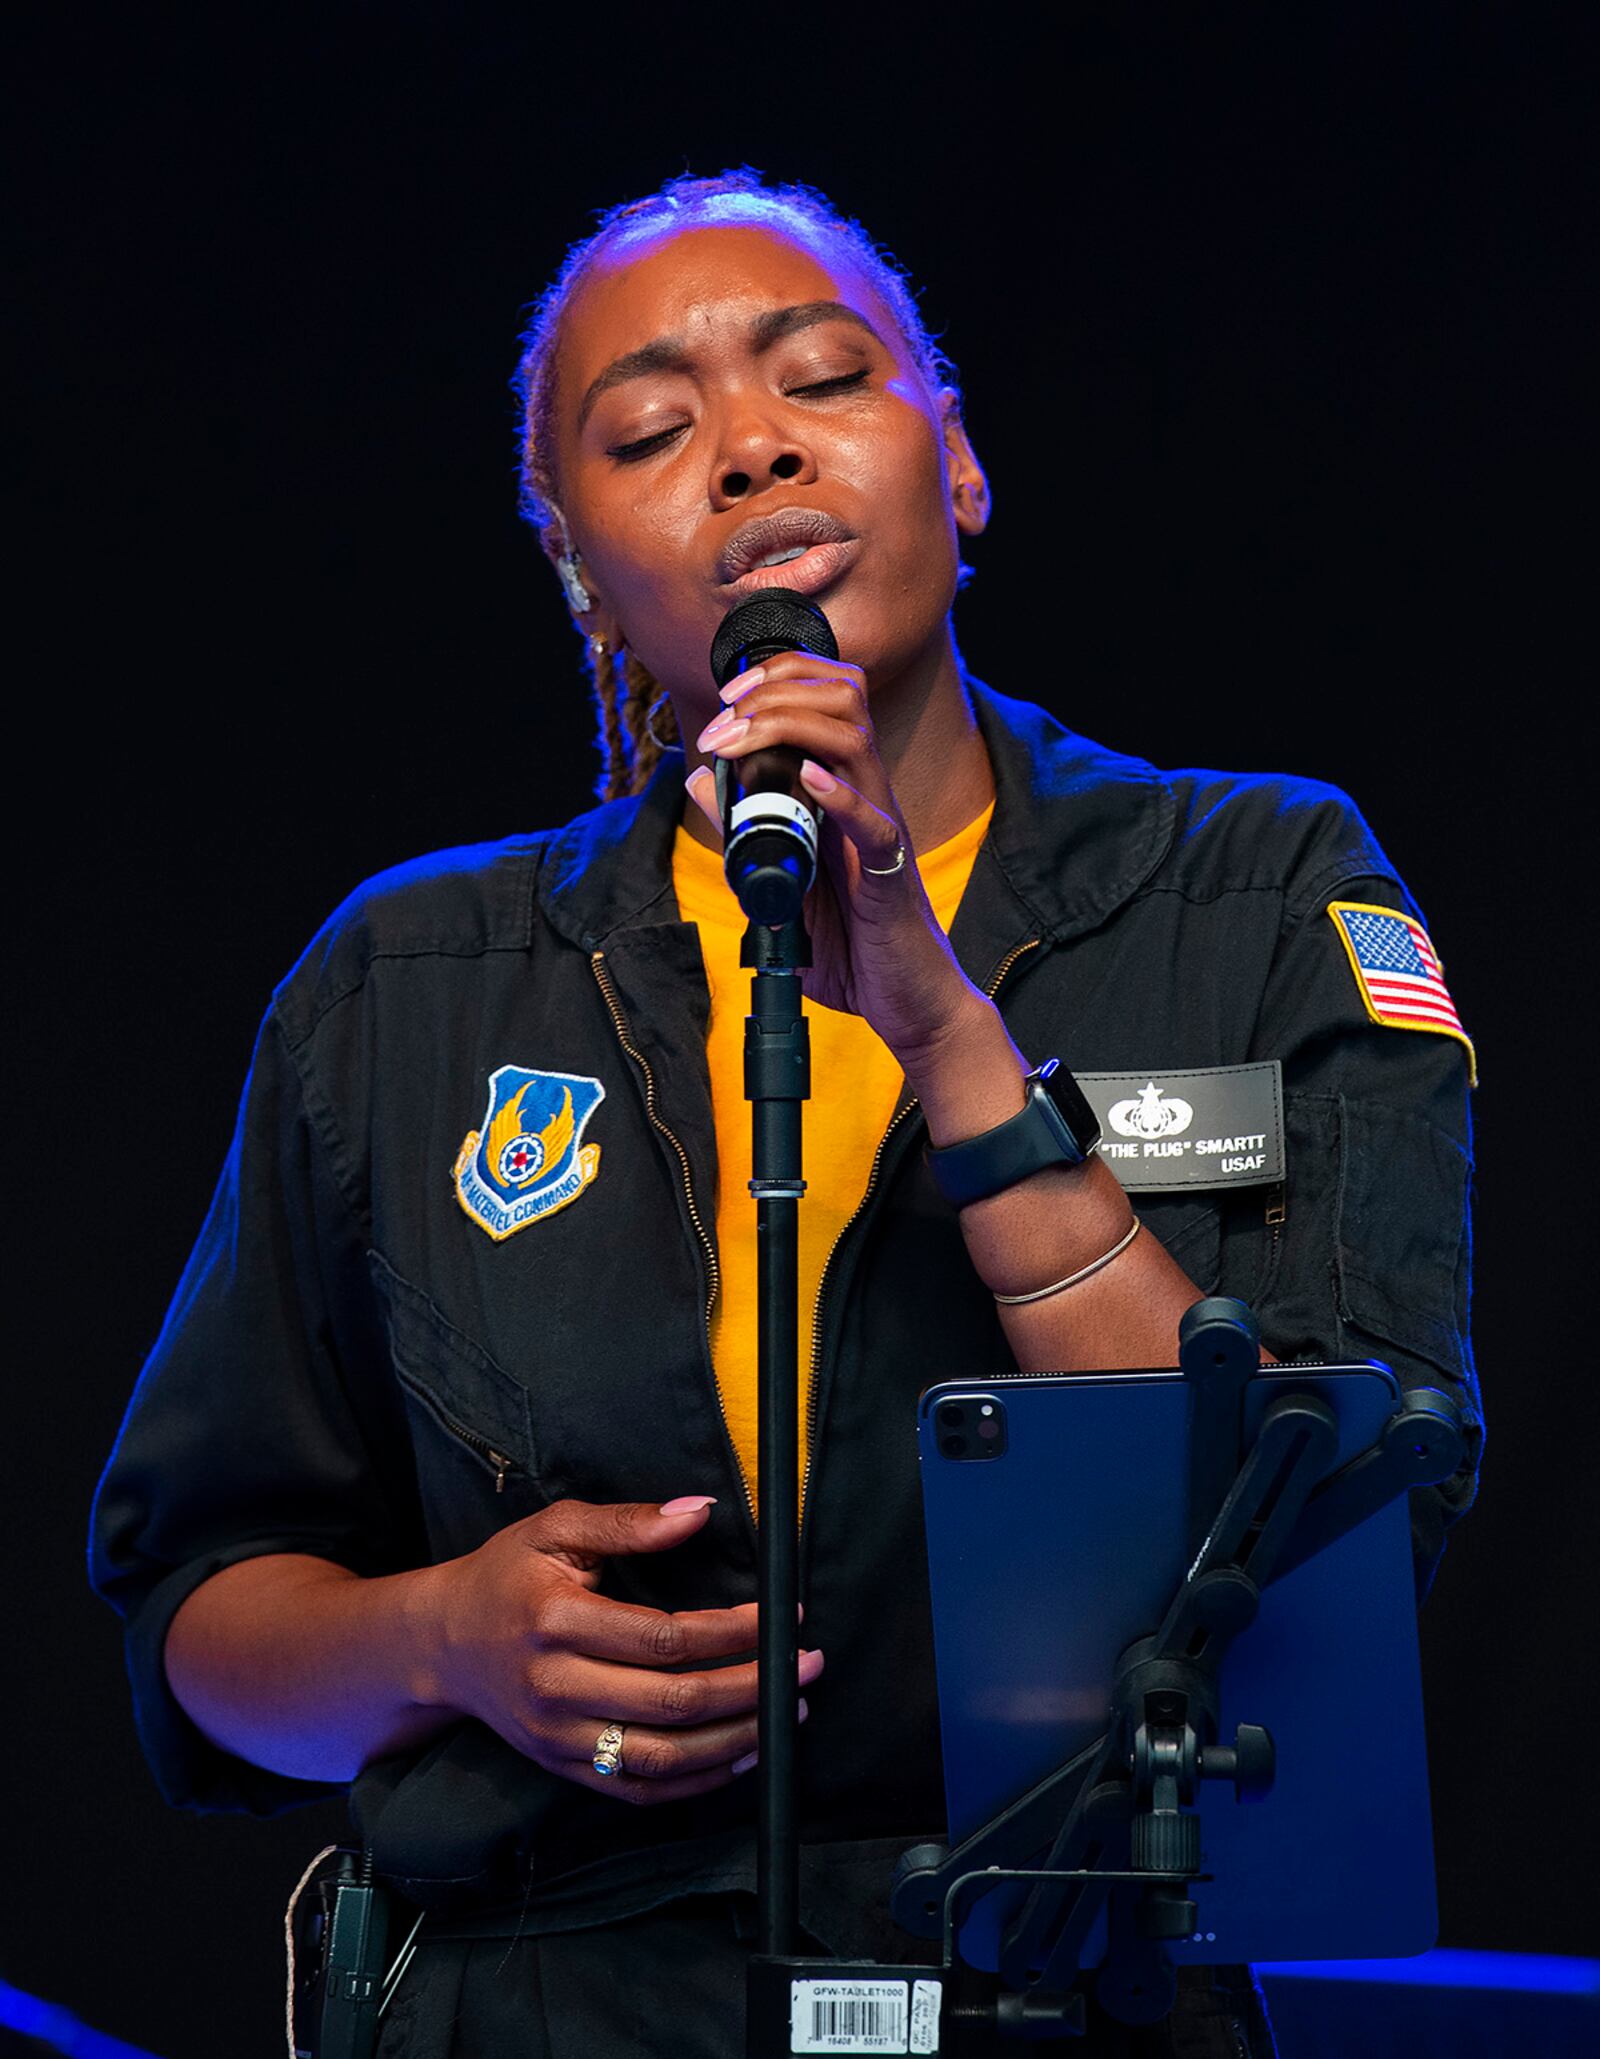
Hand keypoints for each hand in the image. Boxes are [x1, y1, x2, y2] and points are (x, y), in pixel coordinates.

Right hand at [428, 1495, 821, 1805]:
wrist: (441, 1644)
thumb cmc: (506, 1575)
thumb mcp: (555, 1528)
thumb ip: (628, 1521)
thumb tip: (699, 1512)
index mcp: (556, 1619)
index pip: (664, 1638)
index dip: (732, 1631)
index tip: (783, 1614)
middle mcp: (555, 1686)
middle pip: (672, 1702)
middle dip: (753, 1686)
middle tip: (808, 1666)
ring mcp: (558, 1738)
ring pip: (662, 1758)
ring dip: (736, 1741)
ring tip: (789, 1716)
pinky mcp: (562, 1768)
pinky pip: (638, 1791)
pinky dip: (696, 1784)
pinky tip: (741, 1757)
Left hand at [685, 651, 987, 1070]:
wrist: (908, 1004)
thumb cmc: (853, 946)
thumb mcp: (780, 880)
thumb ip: (743, 830)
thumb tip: (700, 779)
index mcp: (843, 790)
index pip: (826, 698)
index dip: (778, 676)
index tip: (726, 697)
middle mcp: (867, 797)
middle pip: (843, 697)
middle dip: (776, 686)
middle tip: (724, 714)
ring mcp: (881, 829)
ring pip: (855, 740)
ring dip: (789, 724)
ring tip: (740, 739)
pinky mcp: (890, 874)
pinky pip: (874, 822)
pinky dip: (842, 795)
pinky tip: (810, 780)